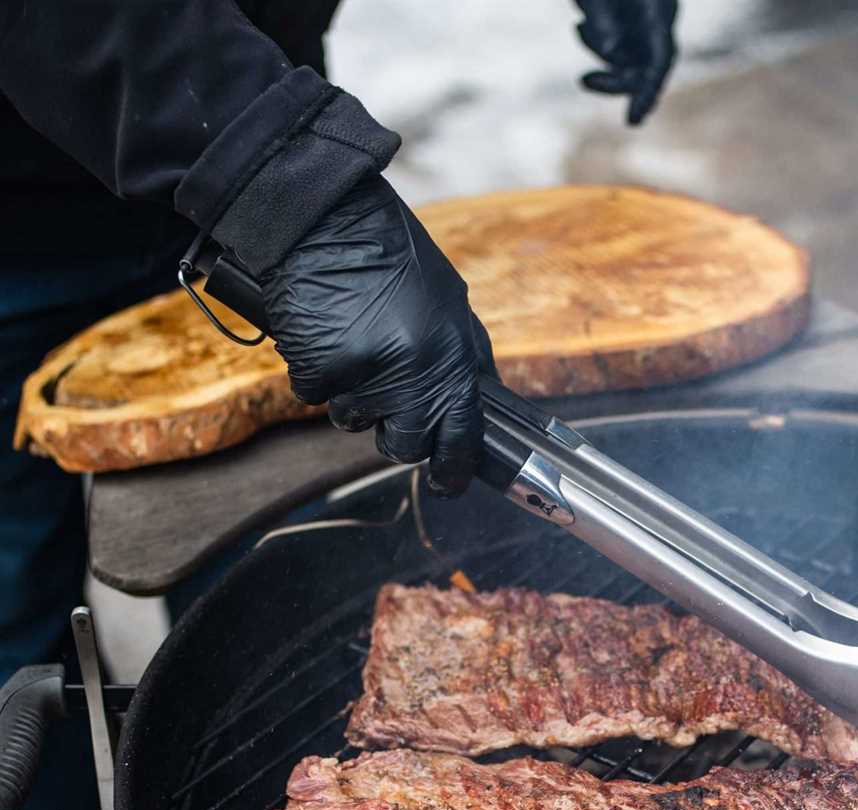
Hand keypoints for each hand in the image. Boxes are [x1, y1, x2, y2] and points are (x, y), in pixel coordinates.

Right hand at [259, 175, 495, 492]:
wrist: (324, 215)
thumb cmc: (390, 254)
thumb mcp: (449, 302)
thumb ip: (464, 357)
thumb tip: (478, 404)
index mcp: (450, 360)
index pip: (460, 438)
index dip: (453, 470)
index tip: (447, 481)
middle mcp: (410, 377)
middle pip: (404, 446)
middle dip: (397, 434)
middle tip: (389, 405)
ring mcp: (362, 377)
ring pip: (355, 420)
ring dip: (354, 396)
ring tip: (355, 344)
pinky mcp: (317, 370)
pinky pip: (316, 394)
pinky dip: (317, 373)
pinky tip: (325, 333)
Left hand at [575, 0, 677, 125]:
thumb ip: (605, 21)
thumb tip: (611, 52)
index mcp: (660, 7)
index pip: (663, 58)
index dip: (648, 91)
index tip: (631, 121)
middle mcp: (660, 22)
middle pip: (647, 70)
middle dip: (615, 82)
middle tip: (584, 81)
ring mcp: (647, 30)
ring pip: (627, 67)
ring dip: (600, 58)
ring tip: (580, 27)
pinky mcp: (632, 34)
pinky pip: (615, 57)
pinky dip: (596, 47)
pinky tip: (580, 26)